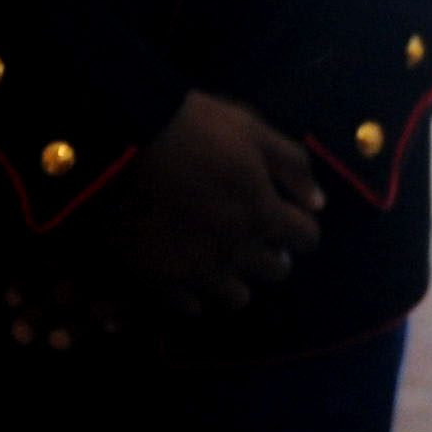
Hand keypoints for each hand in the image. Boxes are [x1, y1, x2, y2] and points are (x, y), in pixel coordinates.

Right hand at [91, 91, 324, 316]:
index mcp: (263, 215)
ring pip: (236, 297)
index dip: (295, 223)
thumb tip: (317, 202)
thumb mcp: (248, 127)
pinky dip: (192, 291)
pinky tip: (182, 268)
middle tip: (246, 230)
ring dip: (234, 276)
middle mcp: (238, 251)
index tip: (280, 211)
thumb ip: (290, 164)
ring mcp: (197, 270)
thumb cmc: (186, 126)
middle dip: (268, 250)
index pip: (306, 238)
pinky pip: (188, 305)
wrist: (114, 140)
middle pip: (275, 270)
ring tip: (215, 255)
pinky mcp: (158, 280)